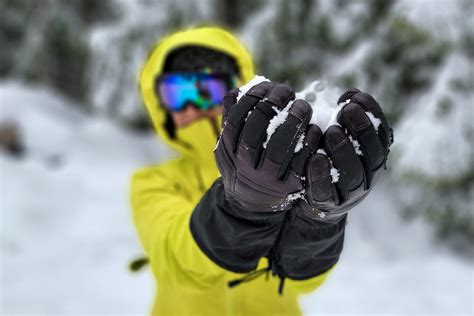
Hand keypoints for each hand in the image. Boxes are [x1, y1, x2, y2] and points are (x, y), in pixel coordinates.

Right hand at [215, 81, 312, 211]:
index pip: (235, 121)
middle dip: (271, 106)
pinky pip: (300, 163)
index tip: (266, 85)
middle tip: (287, 90)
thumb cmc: (246, 162)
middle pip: (254, 134)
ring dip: (291, 123)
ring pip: (277, 149)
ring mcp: (266, 180)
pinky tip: (313, 128)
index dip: (251, 99)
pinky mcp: (289, 188)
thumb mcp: (232, 145)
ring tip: (302, 105)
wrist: (254, 203)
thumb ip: (233, 120)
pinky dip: (308, 143)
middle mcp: (243, 168)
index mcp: (228, 152)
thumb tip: (237, 92)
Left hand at [302, 88, 392, 220]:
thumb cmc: (328, 157)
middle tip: (347, 109)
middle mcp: (367, 175)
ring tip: (332, 131)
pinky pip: (326, 192)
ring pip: (352, 174)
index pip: (382, 135)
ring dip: (343, 151)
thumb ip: (346, 120)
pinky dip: (321, 176)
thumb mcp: (339, 136)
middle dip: (362, 129)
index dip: (373, 114)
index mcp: (373, 156)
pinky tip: (315, 159)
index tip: (357, 97)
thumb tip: (350, 95)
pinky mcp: (328, 204)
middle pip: (372, 154)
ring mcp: (349, 192)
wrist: (313, 198)